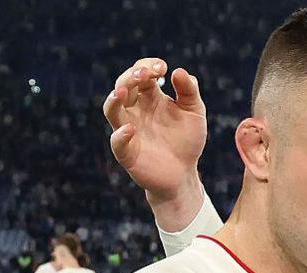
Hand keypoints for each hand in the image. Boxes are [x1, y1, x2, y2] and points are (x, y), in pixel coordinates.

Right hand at [103, 58, 207, 229]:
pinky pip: (117, 142)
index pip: (141, 73)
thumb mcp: (194, 112)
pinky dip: (121, 135)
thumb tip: (179, 71)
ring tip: (123, 91)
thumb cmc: (186, 140)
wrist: (184, 173)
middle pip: (123, 86)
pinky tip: (130, 129)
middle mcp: (134, 110)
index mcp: (149, 97)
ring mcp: (127, 129)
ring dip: (115, 98)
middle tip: (146, 73)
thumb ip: (189, 91)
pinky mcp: (127, 152)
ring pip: (111, 109)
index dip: (148, 66)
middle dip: (132, 77)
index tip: (163, 67)